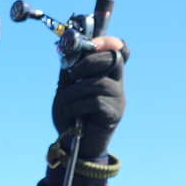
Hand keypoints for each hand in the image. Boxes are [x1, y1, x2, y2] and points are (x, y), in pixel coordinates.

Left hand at [52, 36, 129, 159]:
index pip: (119, 50)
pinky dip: (78, 105)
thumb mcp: (65, 88)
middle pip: (114, 59)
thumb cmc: (70, 115)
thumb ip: (68, 69)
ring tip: (65, 102)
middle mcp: (117, 83)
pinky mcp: (114, 114)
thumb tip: (67, 48)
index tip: (91, 43)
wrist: (71, 143)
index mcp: (107, 74)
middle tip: (72, 74)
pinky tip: (71, 112)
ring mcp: (118, 99)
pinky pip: (96, 101)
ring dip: (75, 91)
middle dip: (90, 61)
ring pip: (99, 83)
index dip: (108, 42)